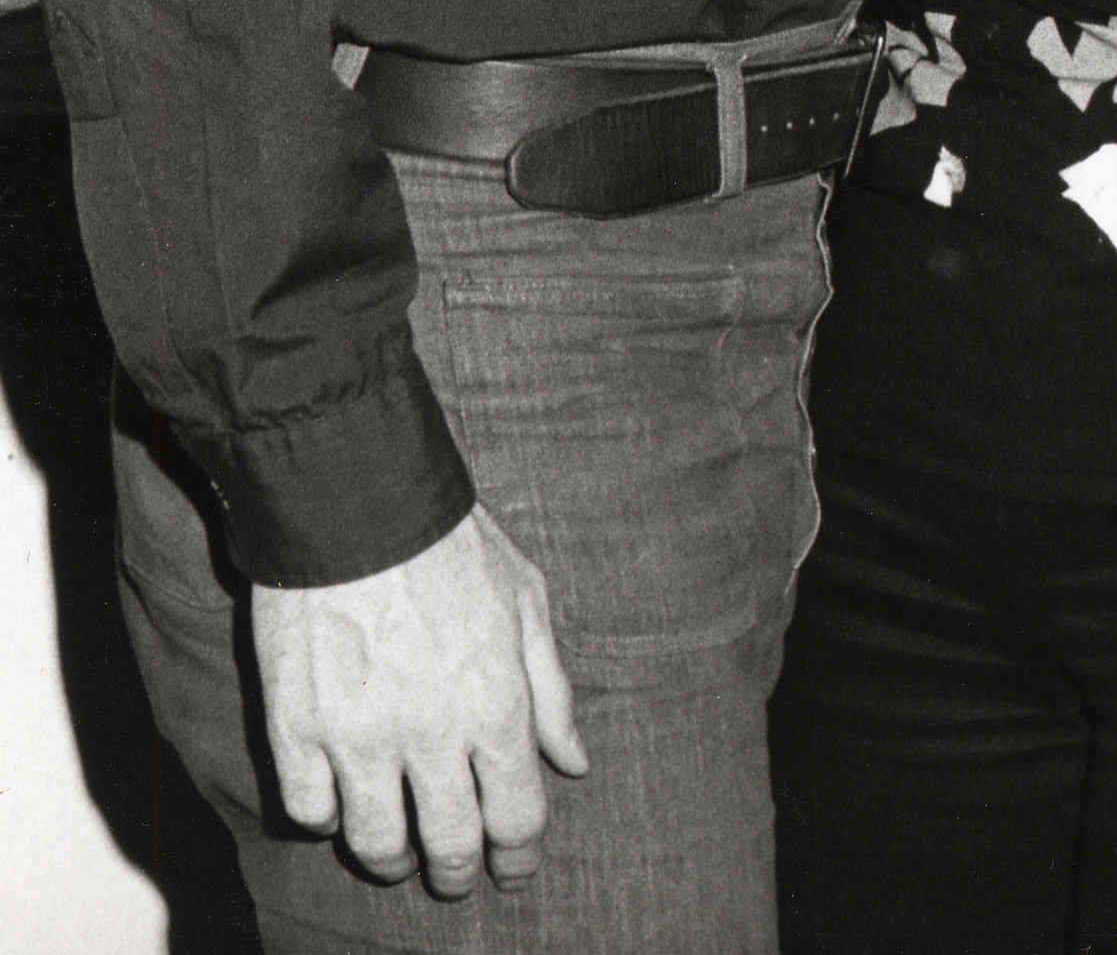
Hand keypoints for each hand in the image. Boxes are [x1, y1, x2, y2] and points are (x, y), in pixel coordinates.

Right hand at [252, 503, 586, 896]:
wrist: (354, 492)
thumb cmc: (449, 538)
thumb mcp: (525, 597)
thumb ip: (550, 688)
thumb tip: (574, 762)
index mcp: (495, 703)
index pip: (517, 818)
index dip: (518, 856)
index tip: (513, 867)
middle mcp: (431, 733)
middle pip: (450, 845)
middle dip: (457, 872)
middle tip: (452, 872)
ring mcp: (358, 735)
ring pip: (377, 845)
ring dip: (393, 859)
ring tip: (397, 849)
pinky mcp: (296, 725)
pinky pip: (309, 810)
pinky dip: (325, 817)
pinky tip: (339, 799)